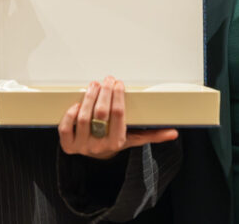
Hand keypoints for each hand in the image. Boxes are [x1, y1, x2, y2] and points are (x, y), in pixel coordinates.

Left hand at [58, 76, 177, 159]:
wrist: (96, 157)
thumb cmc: (114, 141)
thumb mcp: (134, 138)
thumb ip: (153, 135)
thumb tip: (173, 133)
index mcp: (117, 142)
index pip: (118, 115)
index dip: (118, 96)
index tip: (118, 83)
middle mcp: (99, 146)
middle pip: (101, 114)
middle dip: (104, 93)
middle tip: (107, 80)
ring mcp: (82, 146)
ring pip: (83, 118)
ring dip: (89, 98)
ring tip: (94, 85)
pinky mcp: (67, 145)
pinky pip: (65, 129)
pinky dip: (69, 114)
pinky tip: (77, 103)